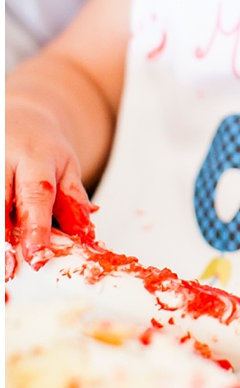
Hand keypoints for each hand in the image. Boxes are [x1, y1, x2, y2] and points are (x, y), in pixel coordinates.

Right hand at [5, 99, 95, 270]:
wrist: (20, 117)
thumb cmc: (44, 150)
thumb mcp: (67, 168)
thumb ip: (73, 201)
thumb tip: (83, 236)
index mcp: (34, 157)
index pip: (36, 195)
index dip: (36, 227)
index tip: (37, 256)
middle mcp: (3, 160)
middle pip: (0, 202)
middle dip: (2, 238)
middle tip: (7, 270)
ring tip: (2, 266)